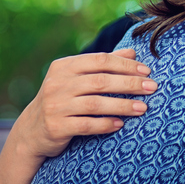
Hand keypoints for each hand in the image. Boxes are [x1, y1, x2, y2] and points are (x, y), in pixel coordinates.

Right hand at [15, 49, 157, 158]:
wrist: (32, 131)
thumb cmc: (64, 99)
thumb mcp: (78, 78)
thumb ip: (103, 64)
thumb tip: (133, 52)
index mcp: (64, 66)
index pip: (100, 60)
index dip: (125, 65)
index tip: (147, 71)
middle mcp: (57, 83)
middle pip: (101, 81)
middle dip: (130, 84)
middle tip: (152, 88)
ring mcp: (55, 105)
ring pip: (95, 103)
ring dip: (122, 105)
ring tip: (143, 108)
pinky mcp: (55, 127)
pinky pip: (86, 125)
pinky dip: (105, 124)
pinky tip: (121, 124)